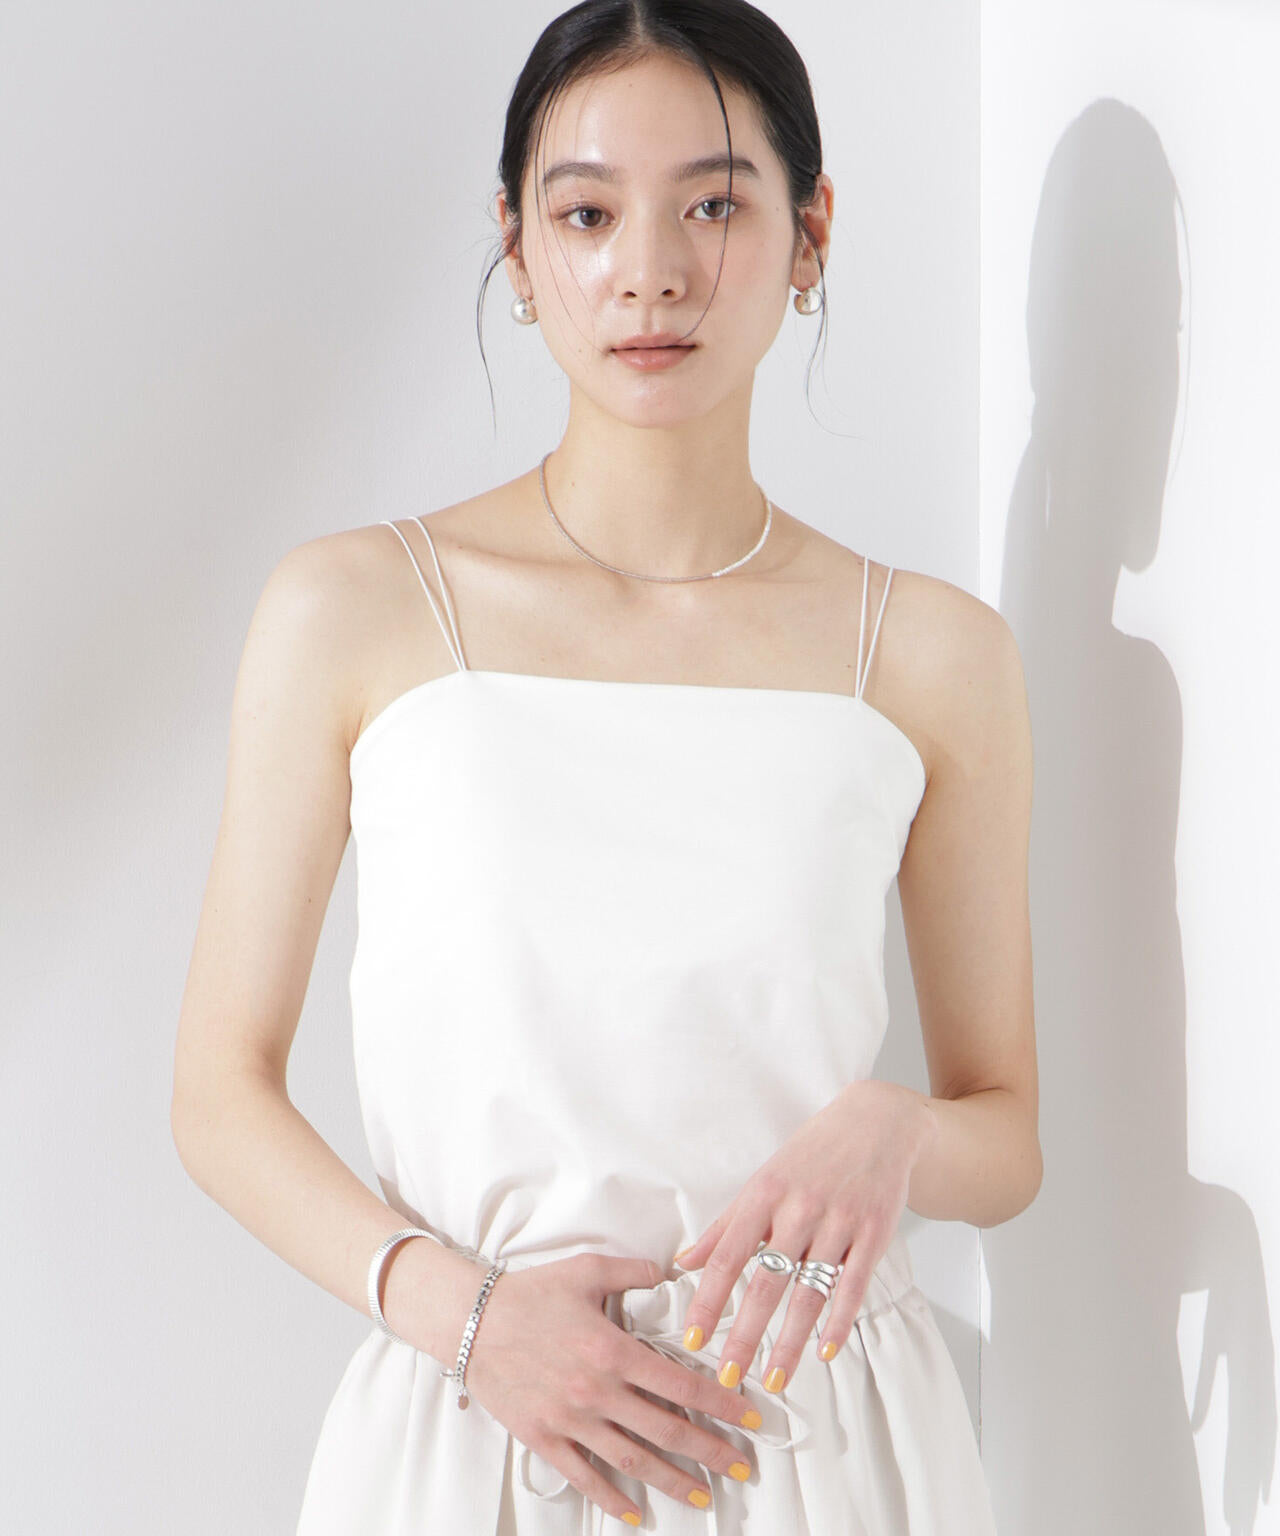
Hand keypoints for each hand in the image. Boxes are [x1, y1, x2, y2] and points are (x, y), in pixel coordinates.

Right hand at [462, 1251, 761, 1525]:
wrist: (472, 1320)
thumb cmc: (530, 1292)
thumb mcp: (587, 1268)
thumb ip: (633, 1270)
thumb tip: (670, 1270)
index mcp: (613, 1350)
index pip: (681, 1383)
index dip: (721, 1404)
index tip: (749, 1418)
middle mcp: (597, 1391)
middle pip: (665, 1430)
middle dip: (709, 1450)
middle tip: (741, 1467)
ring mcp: (571, 1420)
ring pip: (632, 1460)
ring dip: (672, 1481)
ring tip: (703, 1495)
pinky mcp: (544, 1437)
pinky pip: (583, 1476)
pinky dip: (610, 1499)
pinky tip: (634, 1514)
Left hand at [672, 1079, 938, 1394]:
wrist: (876, 1123)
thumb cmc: (811, 1155)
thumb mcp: (763, 1181)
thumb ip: (725, 1226)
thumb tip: (684, 1262)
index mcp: (764, 1194)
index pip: (728, 1255)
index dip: (709, 1299)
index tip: (692, 1337)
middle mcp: (800, 1208)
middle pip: (767, 1282)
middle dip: (744, 1334)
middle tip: (727, 1376)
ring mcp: (840, 1220)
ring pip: (810, 1292)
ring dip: (790, 1342)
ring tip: (774, 1380)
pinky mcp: (875, 1231)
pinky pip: (854, 1285)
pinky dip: (839, 1322)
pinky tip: (825, 1352)